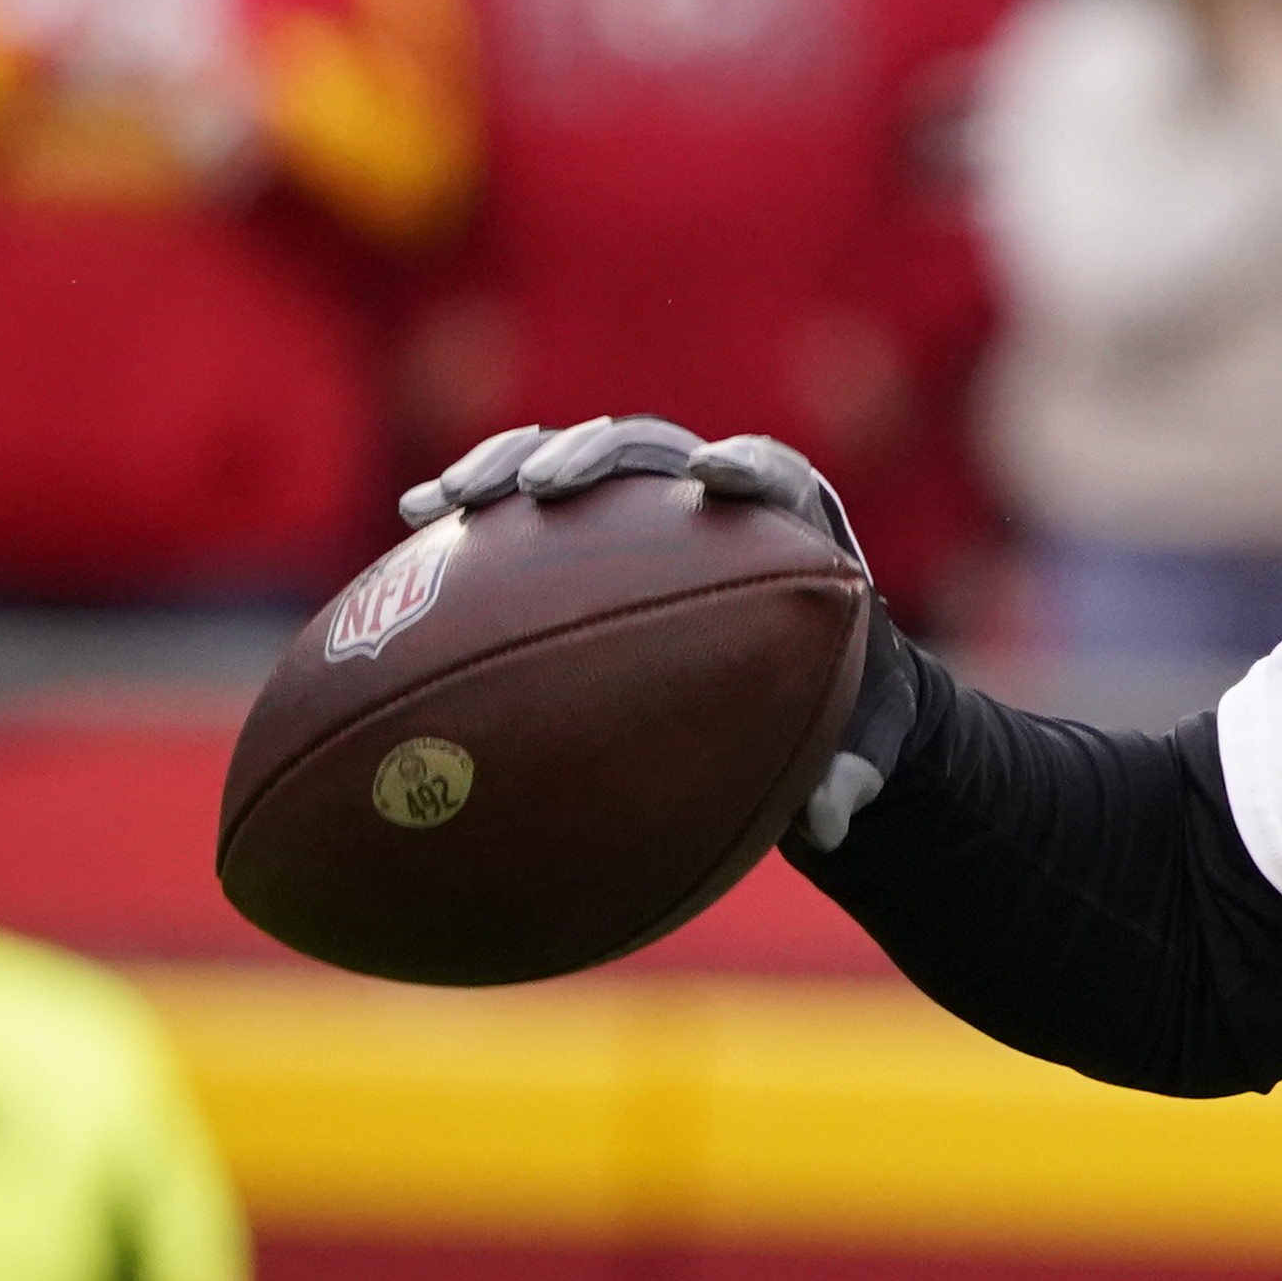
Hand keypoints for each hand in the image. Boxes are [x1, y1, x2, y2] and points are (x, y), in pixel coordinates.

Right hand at [395, 416, 914, 849]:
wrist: (806, 687)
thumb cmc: (844, 706)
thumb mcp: (865, 745)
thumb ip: (853, 774)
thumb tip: (827, 831)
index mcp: (795, 528)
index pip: (775, 474)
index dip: (746, 465)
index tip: (711, 477)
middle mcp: (712, 498)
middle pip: (651, 449)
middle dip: (594, 455)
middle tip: (544, 489)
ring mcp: (646, 505)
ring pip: (573, 458)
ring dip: (511, 462)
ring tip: (452, 500)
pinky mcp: (589, 523)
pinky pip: (527, 500)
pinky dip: (478, 502)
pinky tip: (416, 518)